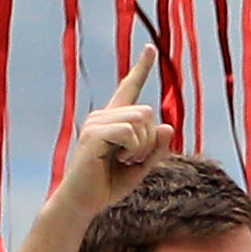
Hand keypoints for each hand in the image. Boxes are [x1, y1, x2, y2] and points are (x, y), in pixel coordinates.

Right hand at [63, 52, 172, 205]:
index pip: (129, 88)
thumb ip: (157, 147)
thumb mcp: (144, 166)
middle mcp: (103, 116)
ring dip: (142, 146)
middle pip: (147, 111)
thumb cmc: (110, 184)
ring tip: (125, 160)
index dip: (141, 68)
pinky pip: (129, 131)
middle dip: (150, 139)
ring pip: (141, 120)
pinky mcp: (93, 134)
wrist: (83, 203)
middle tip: (133, 159)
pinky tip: (120, 160)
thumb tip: (167, 126)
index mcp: (115, 120)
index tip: (150, 48)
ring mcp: (95, 123)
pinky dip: (134, 149)